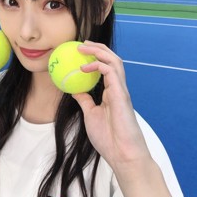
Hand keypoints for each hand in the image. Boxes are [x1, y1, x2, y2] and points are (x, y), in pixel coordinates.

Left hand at [72, 41, 150, 172]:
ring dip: (98, 51)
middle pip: (112, 59)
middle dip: (98, 48)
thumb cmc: (108, 138)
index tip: (80, 52)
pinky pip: (110, 71)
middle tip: (82, 43)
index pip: (105, 68)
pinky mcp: (121, 93)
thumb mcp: (91, 115)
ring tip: (83, 46)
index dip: (95, 57)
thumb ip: (85, 100)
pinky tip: (84, 68)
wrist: (122, 154)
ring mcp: (121, 90)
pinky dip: (97, 65)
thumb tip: (74, 90)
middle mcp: (118, 88)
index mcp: (112, 92)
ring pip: (114, 61)